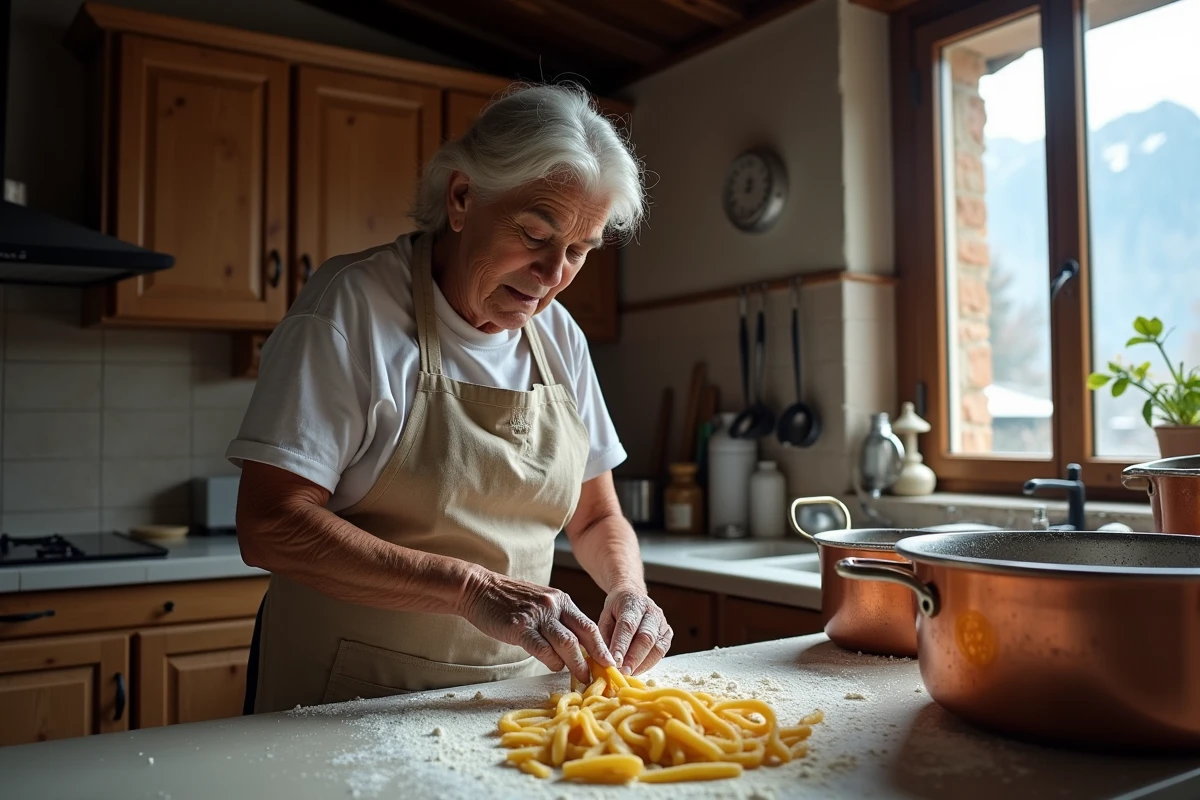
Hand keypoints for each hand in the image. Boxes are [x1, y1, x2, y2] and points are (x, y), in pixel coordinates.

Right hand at [460, 570, 613, 682]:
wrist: (479, 588)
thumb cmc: (509, 600)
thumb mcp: (541, 602)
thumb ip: (558, 620)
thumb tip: (575, 647)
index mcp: (561, 600)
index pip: (588, 625)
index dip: (601, 646)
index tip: (609, 662)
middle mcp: (553, 605)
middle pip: (582, 634)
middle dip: (595, 657)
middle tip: (601, 675)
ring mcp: (536, 615)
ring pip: (566, 643)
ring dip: (576, 663)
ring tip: (582, 677)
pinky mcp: (519, 627)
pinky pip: (541, 648)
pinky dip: (551, 661)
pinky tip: (554, 667)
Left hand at [600, 587, 672, 674]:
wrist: (633, 596)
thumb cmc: (616, 610)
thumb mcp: (605, 617)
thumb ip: (605, 637)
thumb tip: (605, 659)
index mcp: (633, 604)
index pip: (628, 626)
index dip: (621, 645)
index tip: (614, 662)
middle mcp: (651, 612)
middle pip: (646, 637)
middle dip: (634, 658)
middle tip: (622, 673)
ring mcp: (662, 622)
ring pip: (657, 646)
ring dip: (642, 664)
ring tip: (629, 674)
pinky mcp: (668, 633)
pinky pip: (662, 651)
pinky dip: (650, 663)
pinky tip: (638, 669)